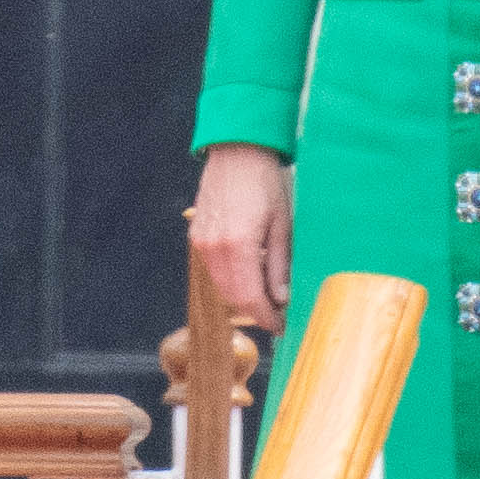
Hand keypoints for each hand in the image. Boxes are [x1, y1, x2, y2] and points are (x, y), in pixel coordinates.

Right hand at [190, 145, 293, 335]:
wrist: (236, 152)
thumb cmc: (264, 182)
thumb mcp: (282, 225)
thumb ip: (279, 265)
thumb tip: (281, 298)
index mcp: (239, 245)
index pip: (251, 297)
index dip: (267, 317)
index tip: (281, 326)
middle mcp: (214, 248)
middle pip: (233, 297)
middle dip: (256, 310)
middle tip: (277, 314)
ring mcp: (202, 243)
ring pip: (222, 286)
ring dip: (243, 297)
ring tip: (267, 295)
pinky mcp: (197, 237)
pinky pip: (214, 270)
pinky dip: (231, 280)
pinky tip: (250, 274)